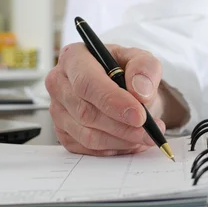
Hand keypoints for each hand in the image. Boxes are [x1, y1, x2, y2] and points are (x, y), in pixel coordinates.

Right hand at [45, 43, 164, 155]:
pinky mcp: (64, 133)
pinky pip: (88, 149)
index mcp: (73, 57)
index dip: (112, 101)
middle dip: (122, 126)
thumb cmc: (128, 71)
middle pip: (86, 112)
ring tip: (145, 135)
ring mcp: (58, 111)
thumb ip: (145, 69)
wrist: (125, 89)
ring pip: (88, 135)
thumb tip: (140, 90)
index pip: (86, 83)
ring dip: (122, 140)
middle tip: (149, 130)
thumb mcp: (142, 60)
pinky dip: (115, 148)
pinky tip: (130, 140)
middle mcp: (59, 83)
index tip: (139, 115)